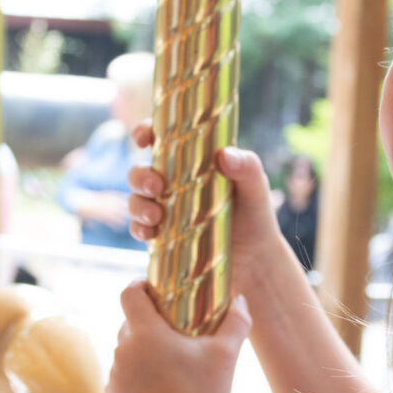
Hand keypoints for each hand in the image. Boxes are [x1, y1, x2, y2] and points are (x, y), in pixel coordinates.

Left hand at [107, 283, 249, 392]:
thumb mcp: (226, 356)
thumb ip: (236, 323)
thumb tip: (241, 301)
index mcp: (145, 332)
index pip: (129, 294)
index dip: (140, 287)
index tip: (154, 291)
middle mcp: (122, 351)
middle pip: (129, 324)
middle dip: (148, 324)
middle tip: (173, 333)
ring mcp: (114, 377)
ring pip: (125, 354)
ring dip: (141, 355)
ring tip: (169, 367)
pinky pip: (122, 381)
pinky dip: (136, 381)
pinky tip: (159, 392)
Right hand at [125, 126, 290, 278]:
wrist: (255, 259)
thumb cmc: (255, 214)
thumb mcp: (256, 188)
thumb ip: (247, 167)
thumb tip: (224, 155)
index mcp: (191, 162)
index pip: (161, 140)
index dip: (144, 132)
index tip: (144, 139)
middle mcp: (173, 183)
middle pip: (140, 171)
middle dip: (140, 176)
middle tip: (156, 186)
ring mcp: (165, 209)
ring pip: (136, 200)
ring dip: (138, 205)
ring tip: (155, 216)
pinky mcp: (162, 236)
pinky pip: (140, 230)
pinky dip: (139, 229)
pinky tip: (149, 234)